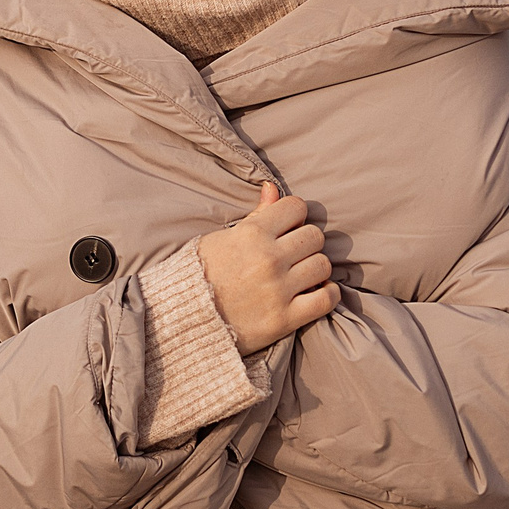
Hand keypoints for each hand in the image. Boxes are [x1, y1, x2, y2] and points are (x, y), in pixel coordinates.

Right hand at [196, 183, 338, 355]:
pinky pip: (327, 299)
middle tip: (294, 253)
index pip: (297, 207)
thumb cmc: (199, 275)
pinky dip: (327, 294)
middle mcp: (268, 259)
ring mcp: (278, 290)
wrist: (181, 321)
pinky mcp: (285, 319)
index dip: (294, 215)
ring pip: (323, 265)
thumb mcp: (221, 238)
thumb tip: (272, 187)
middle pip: (315, 236)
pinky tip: (314, 292)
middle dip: (306, 242)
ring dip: (316, 268)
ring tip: (302, 274)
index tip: (287, 227)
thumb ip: (254, 215)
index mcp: (251, 234)